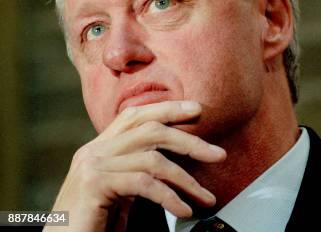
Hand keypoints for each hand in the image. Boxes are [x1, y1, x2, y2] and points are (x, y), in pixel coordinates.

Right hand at [43, 101, 225, 231]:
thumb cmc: (92, 225)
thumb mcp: (119, 193)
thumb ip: (138, 174)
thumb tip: (175, 167)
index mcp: (100, 148)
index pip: (136, 115)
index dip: (168, 109)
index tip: (198, 110)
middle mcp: (94, 151)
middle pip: (150, 130)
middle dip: (190, 141)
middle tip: (219, 155)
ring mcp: (92, 165)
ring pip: (153, 158)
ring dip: (187, 180)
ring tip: (206, 198)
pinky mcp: (94, 184)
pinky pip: (144, 182)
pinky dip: (170, 197)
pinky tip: (183, 211)